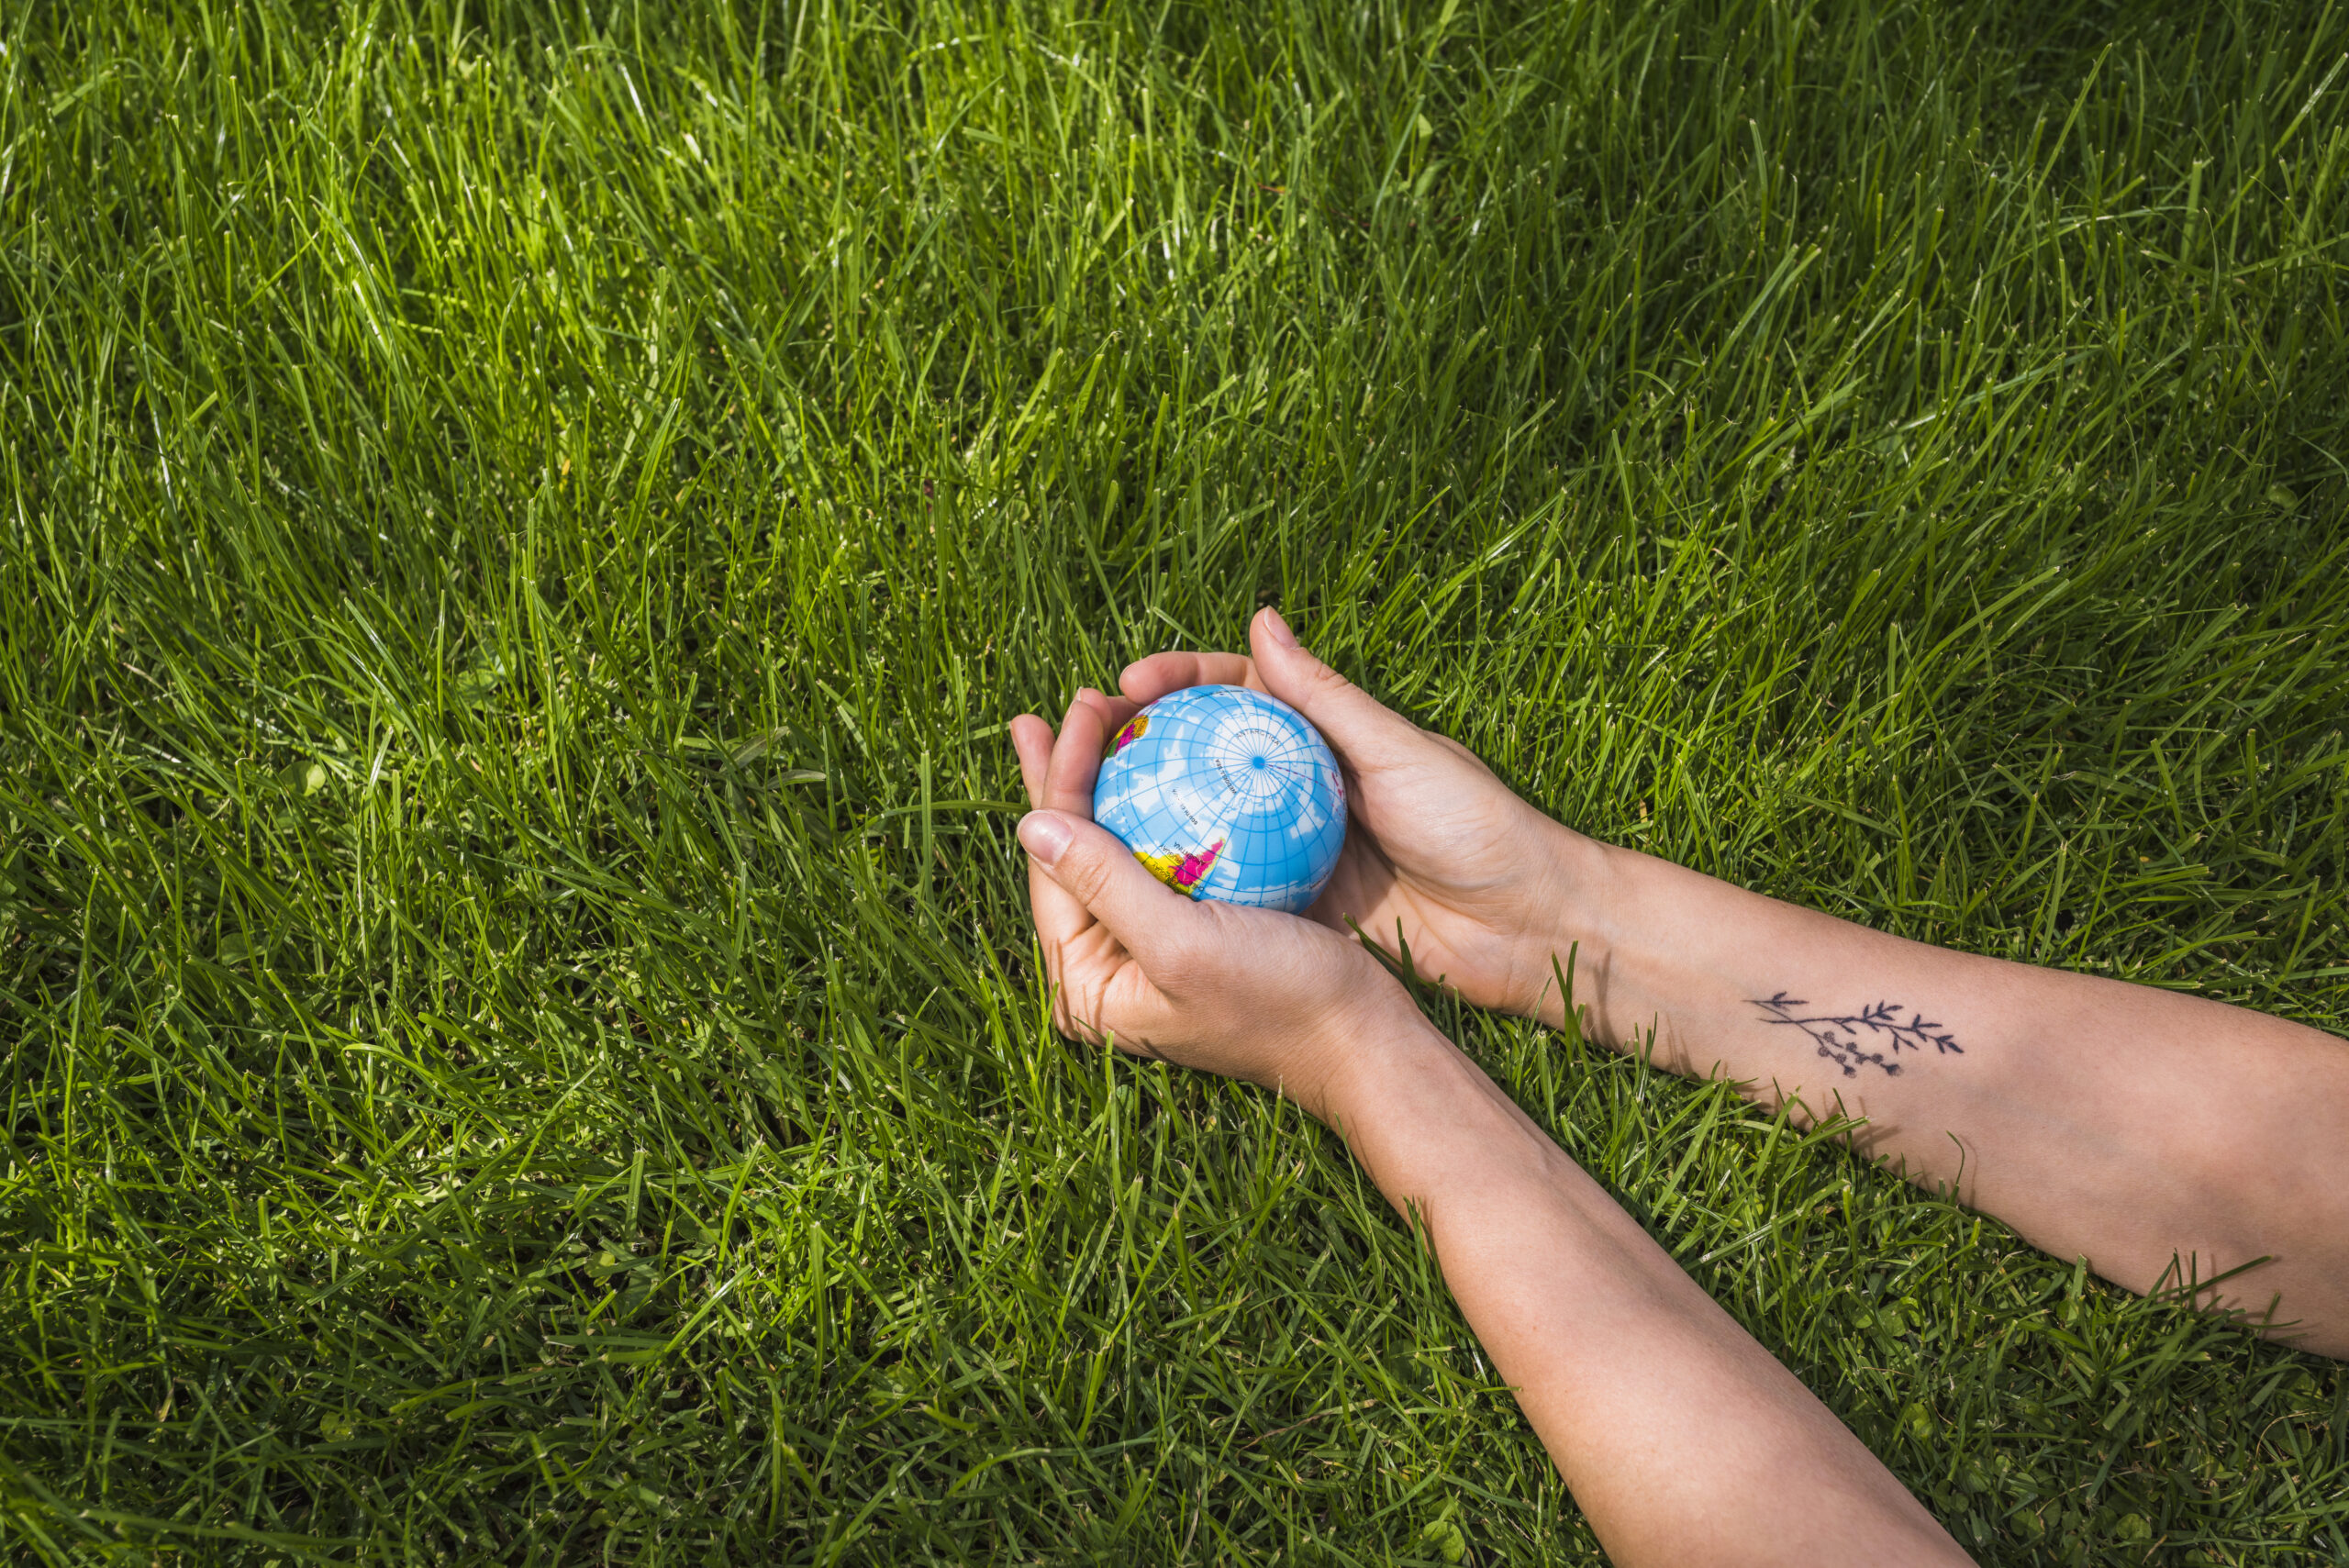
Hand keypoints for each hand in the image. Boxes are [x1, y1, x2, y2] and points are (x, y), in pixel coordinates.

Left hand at [1009, 689, 1417, 1120]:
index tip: (1071, 710)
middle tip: (1064, 706)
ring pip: (1114, 844)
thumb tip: (1028, 825)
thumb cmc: (1279, 1001)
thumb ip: (1102, 884)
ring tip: (1096, 717)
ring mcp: (1150, 947)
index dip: (1056, 779)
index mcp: (1087, 984)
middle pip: (1075, 850)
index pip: (1054, 864)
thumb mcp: (1182, 944)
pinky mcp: (1195, 929)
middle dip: (1067, 774)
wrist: (1366, 1040)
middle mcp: (1108, 967)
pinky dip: (1160, 799)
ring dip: (1107, 778)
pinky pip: (1164, 850)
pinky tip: (1164, 753)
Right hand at [1121, 608, 1596, 1019]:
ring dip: (1143, 813)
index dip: (1173, 684)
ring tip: (1079, 810)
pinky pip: (1225, 887)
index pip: (1232, 691)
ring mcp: (1291, 845)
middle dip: (1137, 744)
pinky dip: (1179, 881)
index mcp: (1325, 733)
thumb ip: (1327, 698)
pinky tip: (1129, 882)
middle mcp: (1297, 785)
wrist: (1525, 928)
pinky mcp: (1297, 903)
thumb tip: (1260, 619)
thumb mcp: (1400, 754)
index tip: (1124, 688)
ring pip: (1201, 821)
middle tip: (1079, 742)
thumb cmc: (1476, 826)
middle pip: (1200, 755)